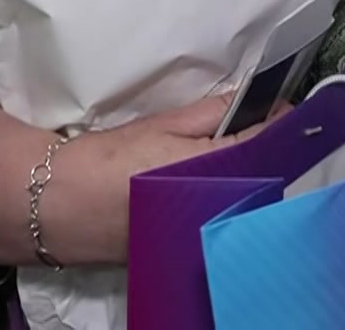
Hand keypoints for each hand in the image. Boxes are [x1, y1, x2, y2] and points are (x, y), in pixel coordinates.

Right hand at [43, 94, 274, 263]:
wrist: (59, 205)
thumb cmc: (109, 160)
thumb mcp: (161, 126)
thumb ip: (210, 114)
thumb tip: (249, 100)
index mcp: (209, 168)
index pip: (262, 144)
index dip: (279, 125)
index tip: (285, 109)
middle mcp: (211, 204)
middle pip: (259, 176)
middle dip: (264, 154)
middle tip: (262, 127)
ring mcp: (200, 228)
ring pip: (242, 199)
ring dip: (246, 177)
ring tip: (237, 154)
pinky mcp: (186, 244)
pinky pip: (219, 217)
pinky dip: (223, 199)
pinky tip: (214, 184)